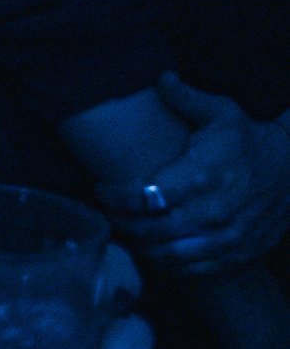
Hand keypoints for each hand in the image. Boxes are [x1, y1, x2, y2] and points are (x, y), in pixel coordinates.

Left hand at [96, 73, 289, 274]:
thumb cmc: (248, 140)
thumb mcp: (222, 112)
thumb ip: (184, 97)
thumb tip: (160, 77)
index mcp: (202, 176)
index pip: (143, 195)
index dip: (114, 196)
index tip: (100, 189)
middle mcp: (214, 211)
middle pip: (149, 229)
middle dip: (120, 222)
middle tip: (107, 212)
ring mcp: (227, 238)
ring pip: (167, 254)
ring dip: (139, 246)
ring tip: (124, 230)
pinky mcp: (238, 255)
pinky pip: (192, 270)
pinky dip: (166, 264)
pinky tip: (152, 249)